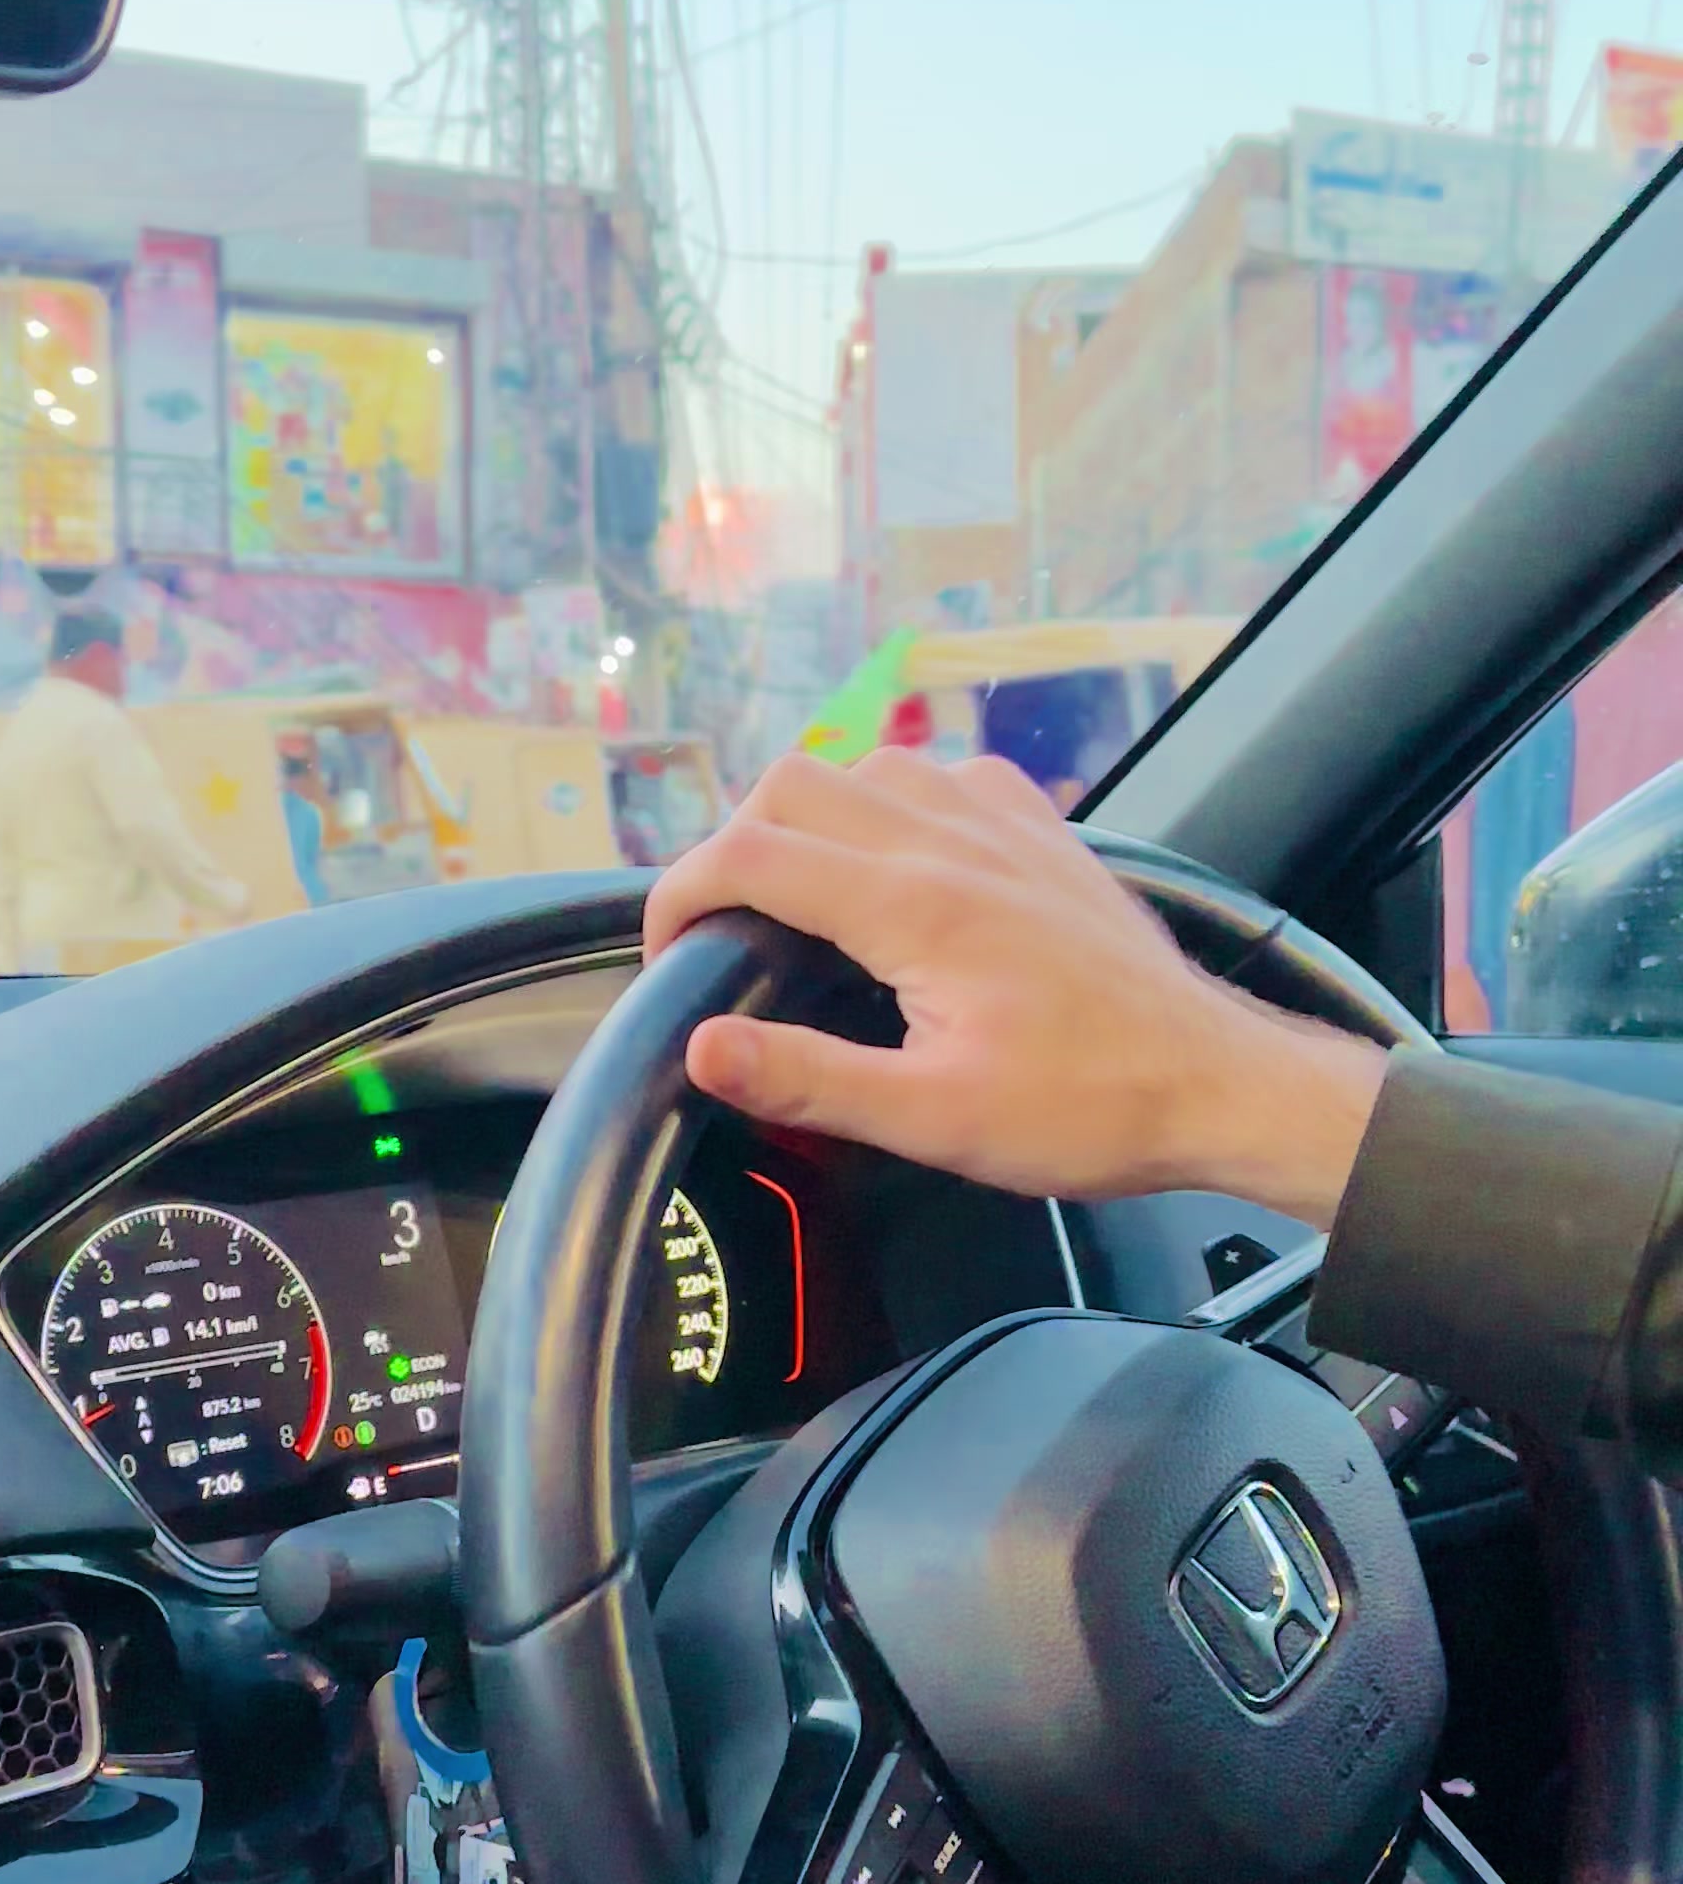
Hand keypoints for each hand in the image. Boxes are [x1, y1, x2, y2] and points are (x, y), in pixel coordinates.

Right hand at [643, 752, 1384, 1223]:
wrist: (1215, 1084)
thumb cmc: (1085, 1109)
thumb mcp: (934, 1119)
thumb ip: (809, 1077)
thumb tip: (702, 1047)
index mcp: (913, 905)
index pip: (749, 854)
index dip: (679, 896)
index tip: (669, 957)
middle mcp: (951, 839)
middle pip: (792, 786)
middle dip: (733, 847)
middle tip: (727, 930)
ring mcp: (1004, 824)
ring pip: (867, 764)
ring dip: (811, 817)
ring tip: (801, 897)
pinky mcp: (1045, 833)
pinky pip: (946, 772)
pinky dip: (897, 801)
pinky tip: (904, 862)